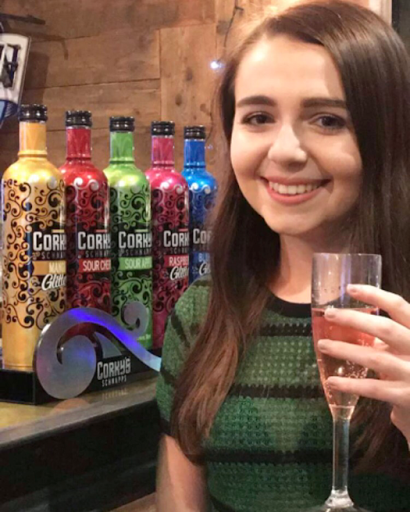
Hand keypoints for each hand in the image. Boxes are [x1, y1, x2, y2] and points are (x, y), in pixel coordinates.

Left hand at [317, 284, 409, 443]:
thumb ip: (389, 340)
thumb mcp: (407, 352)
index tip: (350, 288)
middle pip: (385, 328)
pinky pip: (373, 389)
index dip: (375, 295)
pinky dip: (350, 384)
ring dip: (345, 350)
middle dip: (354, 319)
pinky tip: (332, 381)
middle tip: (329, 314)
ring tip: (323, 344)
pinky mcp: (406, 398)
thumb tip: (352, 325)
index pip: (400, 307)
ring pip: (375, 358)